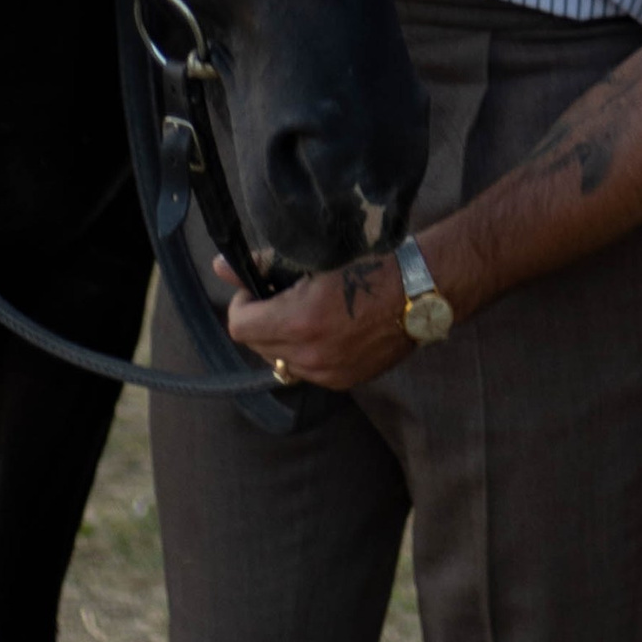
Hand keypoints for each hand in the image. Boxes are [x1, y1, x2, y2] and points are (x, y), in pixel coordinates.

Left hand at [220, 249, 411, 393]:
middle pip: (257, 346)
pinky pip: (307, 371)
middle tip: (279, 300)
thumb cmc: (372, 266)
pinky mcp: (344, 381)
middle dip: (260, 322)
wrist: (422, 292)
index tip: (255, 290)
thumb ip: (264, 267)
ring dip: (281, 341)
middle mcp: (311, 355)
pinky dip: (306, 353)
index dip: (242, 305)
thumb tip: (219, 265)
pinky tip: (325, 332)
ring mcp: (328, 373)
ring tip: (304, 316)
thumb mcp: (315, 260)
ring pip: (281, 362)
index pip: (240, 326)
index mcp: (299, 321)